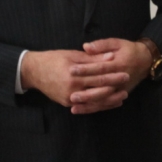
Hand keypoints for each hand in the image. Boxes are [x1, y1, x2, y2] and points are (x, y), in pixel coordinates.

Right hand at [22, 42, 143, 114]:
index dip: (113, 75)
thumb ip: (92, 58)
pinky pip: (87, 106)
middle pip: (99, 90)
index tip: (125, 73)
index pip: (99, 76)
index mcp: (74, 74)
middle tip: (127, 84)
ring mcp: (69, 98)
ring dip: (110, 100)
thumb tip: (111, 57)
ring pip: (95, 102)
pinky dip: (99, 105)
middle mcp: (72, 88)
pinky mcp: (67, 103)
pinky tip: (109, 103)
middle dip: (115, 88)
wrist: (34, 72)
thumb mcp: (72, 55)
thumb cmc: (53, 59)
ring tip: (123, 97)